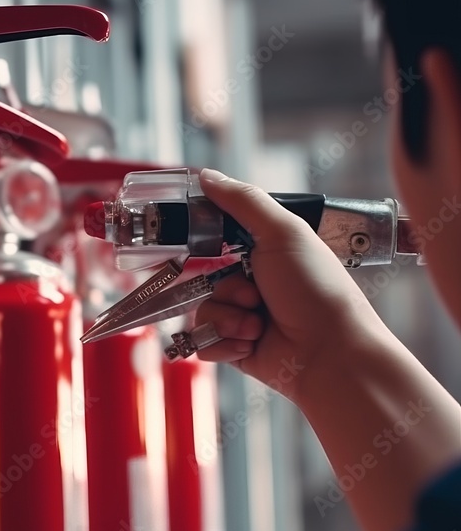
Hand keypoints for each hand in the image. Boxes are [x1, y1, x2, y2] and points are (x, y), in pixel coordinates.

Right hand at [194, 169, 392, 401]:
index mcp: (266, 253)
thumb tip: (206, 176)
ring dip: (227, 319)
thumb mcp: (283, 233)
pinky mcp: (236, 347)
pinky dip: (224, 343)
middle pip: (203, 279)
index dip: (205, 243)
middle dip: (225, 289)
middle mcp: (253, 283)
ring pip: (202, 311)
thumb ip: (243, 201)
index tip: (200, 245)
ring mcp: (243, 317)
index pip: (218, 239)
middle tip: (253, 295)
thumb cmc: (317, 290)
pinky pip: (204, 342)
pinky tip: (251, 344)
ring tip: (256, 326)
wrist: (331, 354)